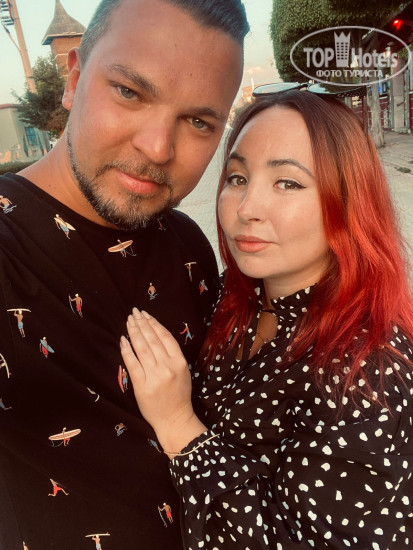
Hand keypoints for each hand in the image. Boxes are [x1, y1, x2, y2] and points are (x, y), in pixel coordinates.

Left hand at [120, 309, 205, 455]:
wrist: (174, 419)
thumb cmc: (179, 395)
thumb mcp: (182, 371)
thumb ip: (172, 354)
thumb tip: (155, 334)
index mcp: (179, 362)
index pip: (165, 336)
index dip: (154, 323)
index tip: (145, 314)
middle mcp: (167, 367)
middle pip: (152, 339)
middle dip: (141, 323)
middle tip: (134, 312)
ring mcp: (154, 376)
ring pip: (142, 348)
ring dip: (134, 332)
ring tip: (129, 321)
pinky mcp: (142, 386)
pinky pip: (132, 364)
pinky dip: (126, 350)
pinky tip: (122, 339)